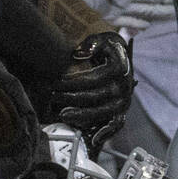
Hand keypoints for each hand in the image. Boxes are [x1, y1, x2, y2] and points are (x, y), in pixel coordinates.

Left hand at [45, 31, 133, 152]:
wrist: (121, 58)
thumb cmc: (106, 48)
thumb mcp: (102, 39)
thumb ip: (92, 43)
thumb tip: (79, 54)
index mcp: (120, 67)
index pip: (93, 78)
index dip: (73, 82)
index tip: (56, 81)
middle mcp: (124, 85)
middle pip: (96, 96)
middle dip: (71, 98)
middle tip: (52, 96)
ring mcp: (124, 100)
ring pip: (103, 112)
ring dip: (82, 115)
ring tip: (62, 114)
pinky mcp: (123, 111)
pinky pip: (117, 125)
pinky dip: (106, 133)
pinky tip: (93, 139)